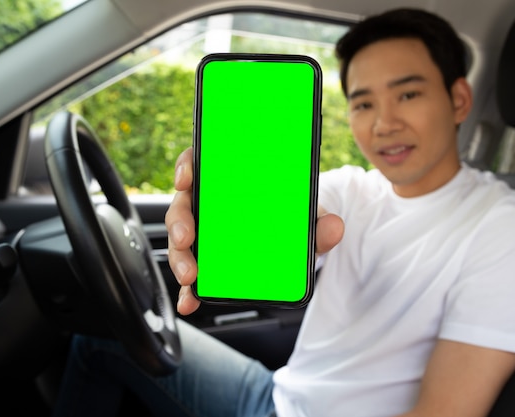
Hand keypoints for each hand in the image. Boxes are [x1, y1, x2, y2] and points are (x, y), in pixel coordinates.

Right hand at [166, 147, 343, 314]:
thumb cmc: (290, 217)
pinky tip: (190, 302)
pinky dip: (188, 290)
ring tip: (191, 276)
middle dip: (179, 223)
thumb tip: (335, 227)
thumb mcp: (305, 217)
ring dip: (180, 258)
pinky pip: (192, 272)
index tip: (186, 179)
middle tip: (187, 239)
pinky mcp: (207, 260)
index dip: (187, 167)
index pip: (200, 163)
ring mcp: (205, 232)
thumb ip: (319, 222)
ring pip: (181, 239)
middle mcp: (210, 204)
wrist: (293, 239)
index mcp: (229, 181)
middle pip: (183, 205)